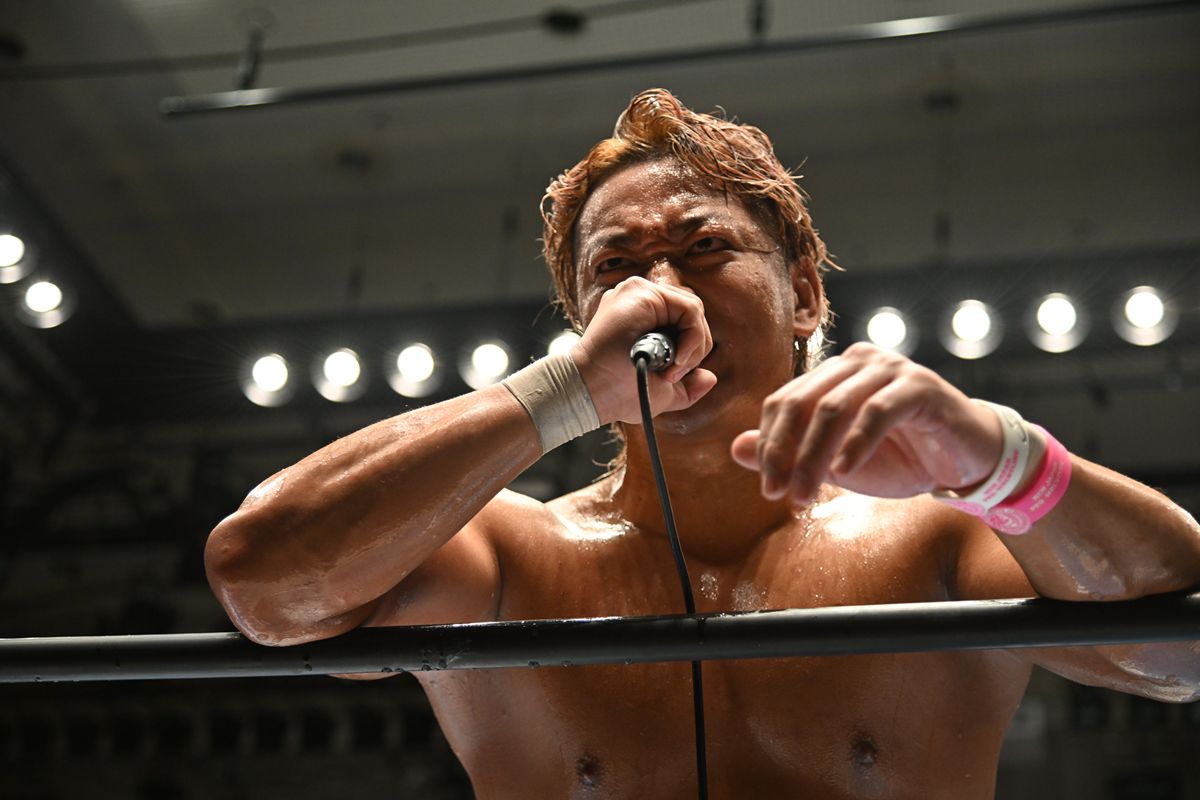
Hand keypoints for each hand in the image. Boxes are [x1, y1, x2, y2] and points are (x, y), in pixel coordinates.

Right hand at [571, 276, 716, 424]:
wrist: (589, 393)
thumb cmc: (616, 394)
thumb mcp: (660, 393)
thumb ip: (687, 386)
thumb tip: (710, 378)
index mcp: (641, 318)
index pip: (683, 320)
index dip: (690, 349)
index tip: (673, 376)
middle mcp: (639, 300)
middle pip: (691, 313)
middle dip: (695, 348)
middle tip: (675, 374)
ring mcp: (639, 293)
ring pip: (694, 310)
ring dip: (695, 345)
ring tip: (673, 369)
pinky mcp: (643, 294)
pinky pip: (690, 309)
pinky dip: (693, 337)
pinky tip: (677, 359)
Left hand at [730, 343, 1002, 504]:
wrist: (965, 462)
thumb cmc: (900, 458)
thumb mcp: (836, 462)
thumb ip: (790, 451)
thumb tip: (735, 448)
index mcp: (834, 373)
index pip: (784, 401)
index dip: (769, 444)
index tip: (767, 487)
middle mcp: (858, 361)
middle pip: (802, 402)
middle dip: (784, 452)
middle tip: (777, 493)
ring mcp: (890, 369)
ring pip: (834, 408)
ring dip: (814, 457)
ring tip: (806, 495)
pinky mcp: (920, 387)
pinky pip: (877, 412)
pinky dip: (855, 444)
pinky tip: (844, 473)